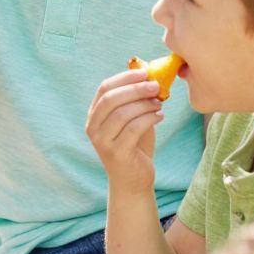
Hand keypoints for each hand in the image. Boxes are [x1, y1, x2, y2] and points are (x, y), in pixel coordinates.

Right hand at [85, 70, 162, 192]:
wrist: (133, 180)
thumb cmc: (135, 146)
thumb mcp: (133, 118)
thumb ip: (136, 99)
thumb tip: (148, 72)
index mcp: (94, 116)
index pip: (104, 89)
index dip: (125, 78)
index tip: (145, 72)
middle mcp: (93, 128)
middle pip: (111, 99)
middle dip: (136, 89)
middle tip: (156, 85)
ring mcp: (102, 142)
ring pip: (123, 113)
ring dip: (145, 104)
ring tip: (160, 103)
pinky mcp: (116, 153)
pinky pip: (133, 128)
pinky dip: (150, 118)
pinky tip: (160, 117)